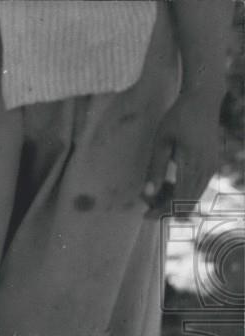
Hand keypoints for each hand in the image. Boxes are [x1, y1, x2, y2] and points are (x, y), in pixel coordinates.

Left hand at [143, 89, 222, 216]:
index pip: (179, 201)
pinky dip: (181, 190)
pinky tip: (167, 182)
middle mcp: (206, 170)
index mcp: (193, 165)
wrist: (202, 100)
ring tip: (153, 189)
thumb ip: (155, 169)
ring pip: (192, 197)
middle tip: (145, 199)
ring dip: (172, 199)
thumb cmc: (178, 118)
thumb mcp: (161, 142)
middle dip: (165, 207)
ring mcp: (211, 168)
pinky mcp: (212, 165)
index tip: (145, 214)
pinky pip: (196, 187)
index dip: (162, 211)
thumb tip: (148, 194)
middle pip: (187, 203)